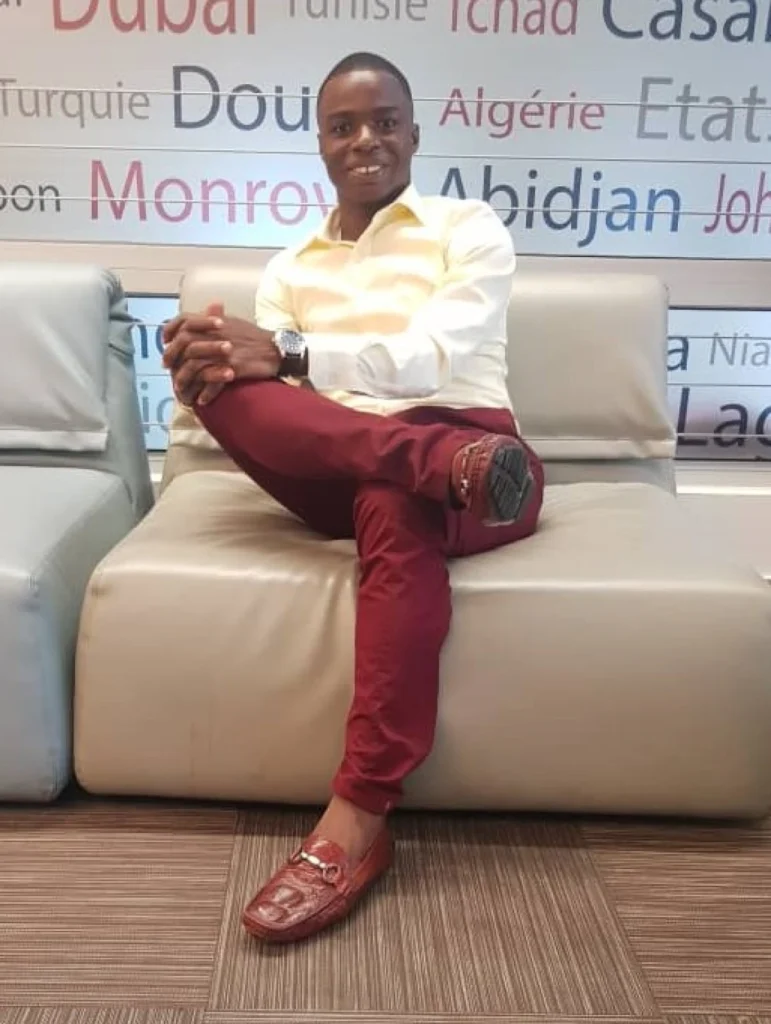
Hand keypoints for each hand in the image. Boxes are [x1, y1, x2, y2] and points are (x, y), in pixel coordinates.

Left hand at [162, 302, 280, 405]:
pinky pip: (213, 381)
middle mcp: (218, 334)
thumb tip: (199, 321)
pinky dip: (206, 393)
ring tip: (182, 391)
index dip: (171, 330)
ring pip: (195, 365)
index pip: (184, 320)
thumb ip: (215, 321)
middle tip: (167, 369)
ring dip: (186, 380)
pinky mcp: (234, 367)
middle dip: (172, 358)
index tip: (165, 342)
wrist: (278, 350)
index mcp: (216, 322)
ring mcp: (225, 351)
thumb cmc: (256, 339)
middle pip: (184, 344)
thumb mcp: (234, 323)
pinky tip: (202, 400)